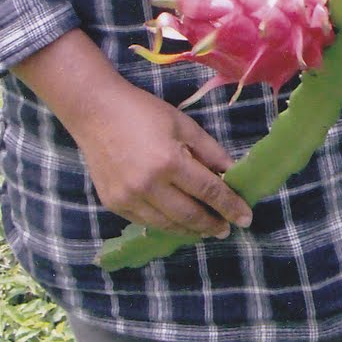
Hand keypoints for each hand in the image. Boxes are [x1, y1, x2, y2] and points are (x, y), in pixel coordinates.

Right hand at [15, 30, 251, 237]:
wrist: (96, 112)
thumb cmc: (144, 112)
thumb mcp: (183, 125)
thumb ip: (209, 151)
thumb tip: (232, 172)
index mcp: (169, 161)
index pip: (208, 191)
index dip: (229, 206)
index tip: (246, 217)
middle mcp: (148, 186)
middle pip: (189, 214)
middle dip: (212, 224)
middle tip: (227, 228)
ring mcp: (128, 198)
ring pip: (168, 224)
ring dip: (191, 230)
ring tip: (206, 229)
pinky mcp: (114, 204)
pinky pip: (146, 222)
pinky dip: (166, 224)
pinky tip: (179, 222)